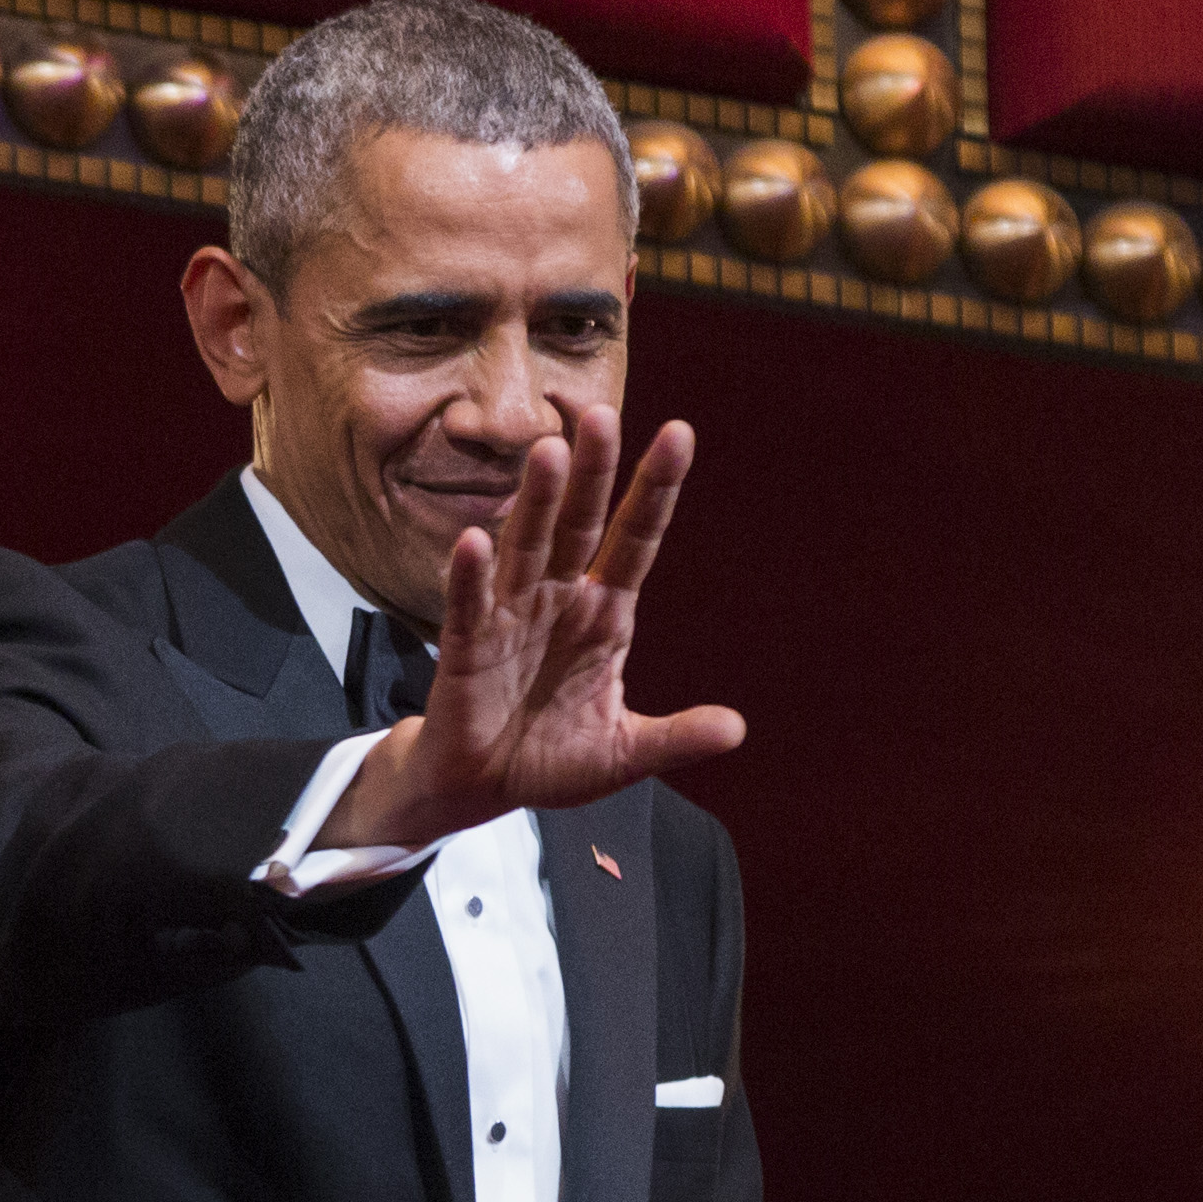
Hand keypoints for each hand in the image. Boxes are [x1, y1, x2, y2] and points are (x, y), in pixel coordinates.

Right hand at [334, 406, 742, 848]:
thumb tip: (736, 729)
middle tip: (603, 415)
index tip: (679, 434)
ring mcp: (511, 617)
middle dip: (593, 473)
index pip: (636, 540)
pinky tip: (473, 541)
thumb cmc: (551, 759)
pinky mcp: (466, 647)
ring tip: (548, 451)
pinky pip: (470, 604)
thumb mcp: (623, 753)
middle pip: (580, 524)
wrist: (482, 786)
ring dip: (536, 502)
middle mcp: (559, 600)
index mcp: (605, 615)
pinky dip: (471, 575)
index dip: (655, 490)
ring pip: (526, 547)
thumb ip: (675, 738)